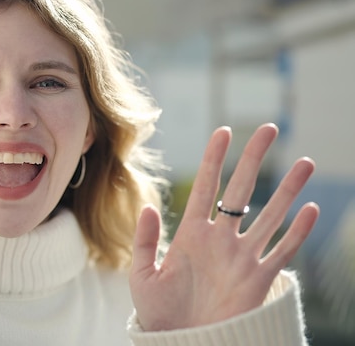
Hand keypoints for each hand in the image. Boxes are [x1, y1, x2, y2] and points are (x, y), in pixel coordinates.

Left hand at [129, 123, 319, 330]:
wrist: (182, 343)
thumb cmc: (158, 313)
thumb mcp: (143, 276)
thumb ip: (145, 241)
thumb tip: (148, 206)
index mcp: (191, 234)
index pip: (205, 188)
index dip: (214, 159)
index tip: (223, 132)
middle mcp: (220, 240)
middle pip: (241, 191)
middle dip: (254, 160)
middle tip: (269, 129)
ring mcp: (242, 258)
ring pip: (270, 216)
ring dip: (287, 190)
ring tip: (304, 163)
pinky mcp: (257, 280)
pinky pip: (282, 252)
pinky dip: (298, 233)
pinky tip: (311, 209)